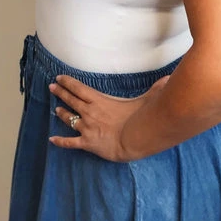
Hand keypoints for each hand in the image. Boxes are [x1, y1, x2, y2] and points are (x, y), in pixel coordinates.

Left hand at [48, 73, 169, 160]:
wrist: (133, 141)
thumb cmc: (139, 119)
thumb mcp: (146, 99)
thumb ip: (155, 88)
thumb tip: (168, 78)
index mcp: (99, 101)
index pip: (79, 88)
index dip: (68, 82)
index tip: (59, 78)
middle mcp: (89, 113)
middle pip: (71, 100)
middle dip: (60, 92)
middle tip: (52, 87)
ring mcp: (86, 128)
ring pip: (68, 119)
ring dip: (61, 113)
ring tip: (55, 109)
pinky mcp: (87, 143)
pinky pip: (70, 142)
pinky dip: (60, 141)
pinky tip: (52, 139)